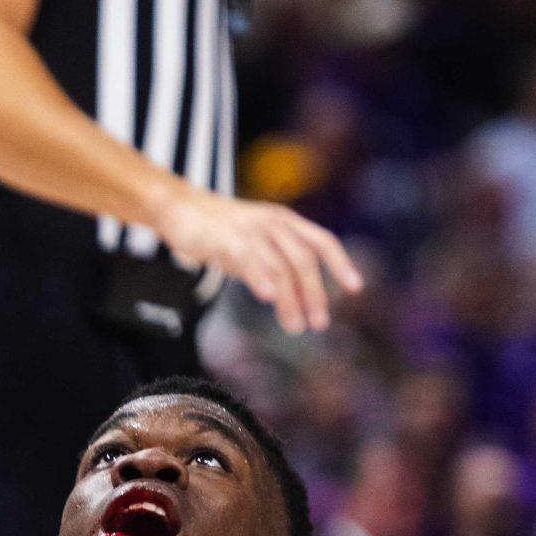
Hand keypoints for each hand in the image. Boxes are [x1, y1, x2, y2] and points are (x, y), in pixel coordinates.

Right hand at [151, 187, 363, 333]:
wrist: (180, 208)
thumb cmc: (219, 231)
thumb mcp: (256, 242)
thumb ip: (275, 263)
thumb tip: (291, 297)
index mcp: (286, 221)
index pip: (322, 241)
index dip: (340, 264)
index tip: (355, 289)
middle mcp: (273, 222)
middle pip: (304, 259)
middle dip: (315, 294)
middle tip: (319, 324)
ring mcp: (250, 229)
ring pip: (279, 265)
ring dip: (291, 299)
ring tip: (295, 327)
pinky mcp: (225, 238)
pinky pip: (248, 258)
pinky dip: (261, 277)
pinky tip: (268, 298)